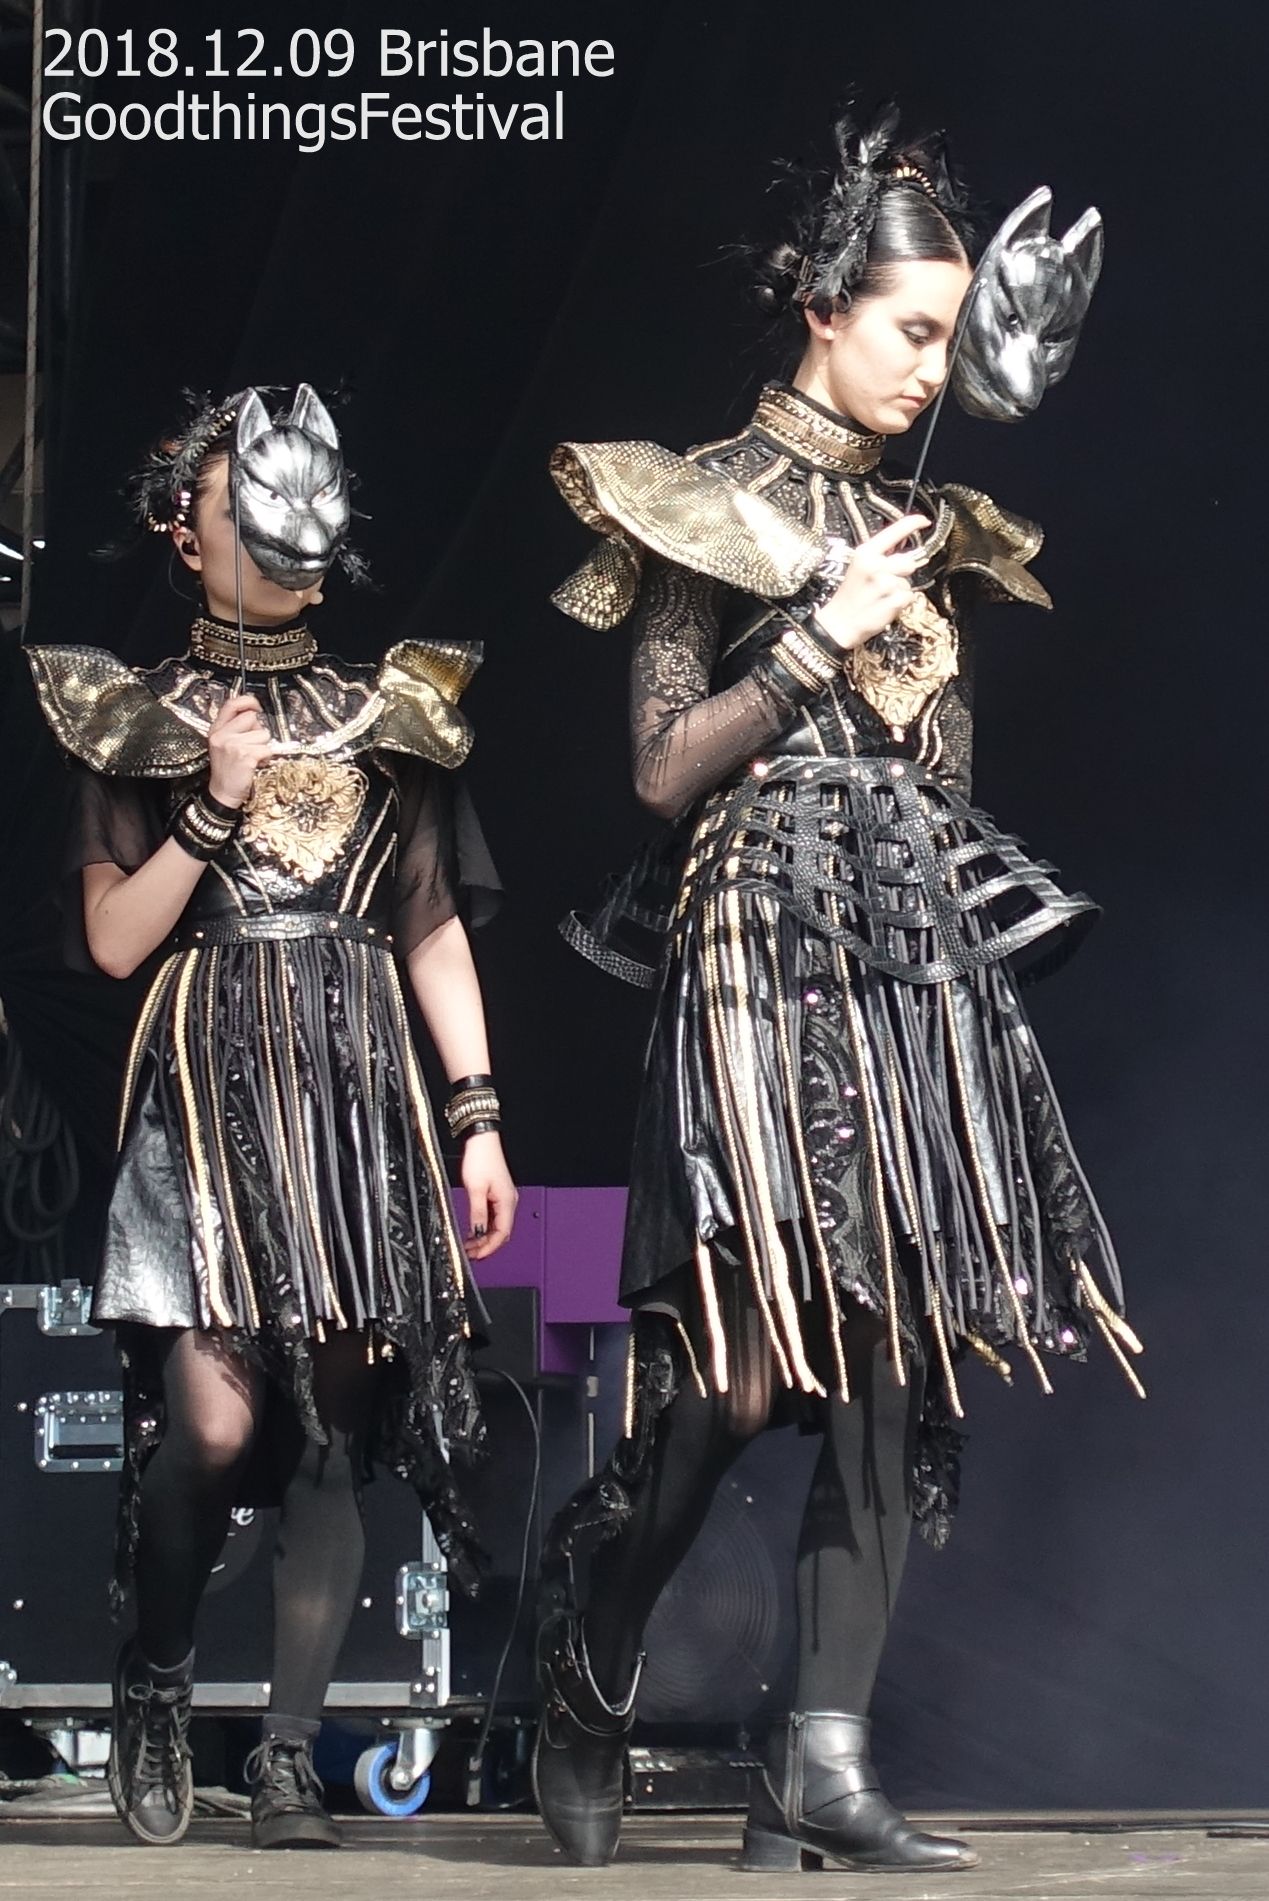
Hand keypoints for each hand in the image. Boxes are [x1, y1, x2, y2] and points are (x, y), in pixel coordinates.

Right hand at [207, 693, 271, 808]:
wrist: (223, 793)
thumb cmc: (227, 770)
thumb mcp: (223, 744)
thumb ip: (234, 728)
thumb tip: (254, 713)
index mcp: (216, 730)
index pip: (231, 704)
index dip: (247, 701)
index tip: (256, 705)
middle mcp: (222, 735)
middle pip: (252, 718)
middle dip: (257, 731)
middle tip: (251, 745)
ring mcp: (233, 745)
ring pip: (263, 734)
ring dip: (263, 746)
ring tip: (252, 757)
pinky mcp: (245, 756)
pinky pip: (267, 749)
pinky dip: (266, 757)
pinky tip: (256, 764)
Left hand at [461, 1131, 517, 1261]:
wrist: (482, 1140)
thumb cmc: (481, 1158)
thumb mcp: (475, 1189)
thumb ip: (477, 1213)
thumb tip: (477, 1232)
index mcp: (507, 1201)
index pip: (502, 1233)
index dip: (490, 1247)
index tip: (478, 1256)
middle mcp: (509, 1201)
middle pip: (501, 1232)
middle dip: (487, 1245)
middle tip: (471, 1254)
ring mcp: (504, 1198)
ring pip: (497, 1225)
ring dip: (484, 1237)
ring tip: (470, 1246)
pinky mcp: (498, 1194)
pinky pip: (493, 1217)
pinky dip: (484, 1227)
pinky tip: (474, 1231)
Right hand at [814, 514, 928, 653]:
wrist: (839, 624)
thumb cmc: (850, 596)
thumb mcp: (859, 567)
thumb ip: (879, 555)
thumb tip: (902, 548)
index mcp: (865, 552)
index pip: (895, 531)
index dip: (913, 523)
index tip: (925, 521)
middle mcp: (875, 565)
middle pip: (908, 562)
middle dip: (901, 573)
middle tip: (883, 585)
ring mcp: (885, 583)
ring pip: (908, 583)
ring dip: (899, 591)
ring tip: (881, 598)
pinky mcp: (893, 600)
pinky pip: (910, 597)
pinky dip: (901, 604)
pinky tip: (884, 607)